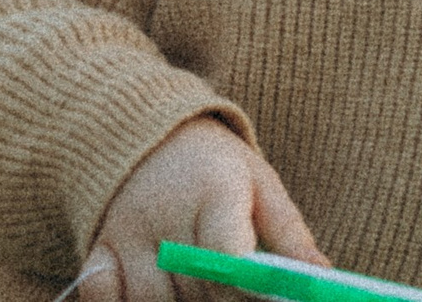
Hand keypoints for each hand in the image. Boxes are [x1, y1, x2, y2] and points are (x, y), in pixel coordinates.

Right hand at [75, 115, 325, 301]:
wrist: (145, 136)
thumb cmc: (215, 168)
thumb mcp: (260, 184)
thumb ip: (291, 235)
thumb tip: (323, 278)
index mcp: (213, 190)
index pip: (224, 254)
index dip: (242, 285)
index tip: (262, 292)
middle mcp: (163, 212)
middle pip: (196, 288)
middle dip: (223, 300)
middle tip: (237, 287)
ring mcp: (125, 233)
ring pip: (153, 300)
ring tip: (198, 284)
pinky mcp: (98, 249)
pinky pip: (101, 295)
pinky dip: (121, 301)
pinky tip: (154, 292)